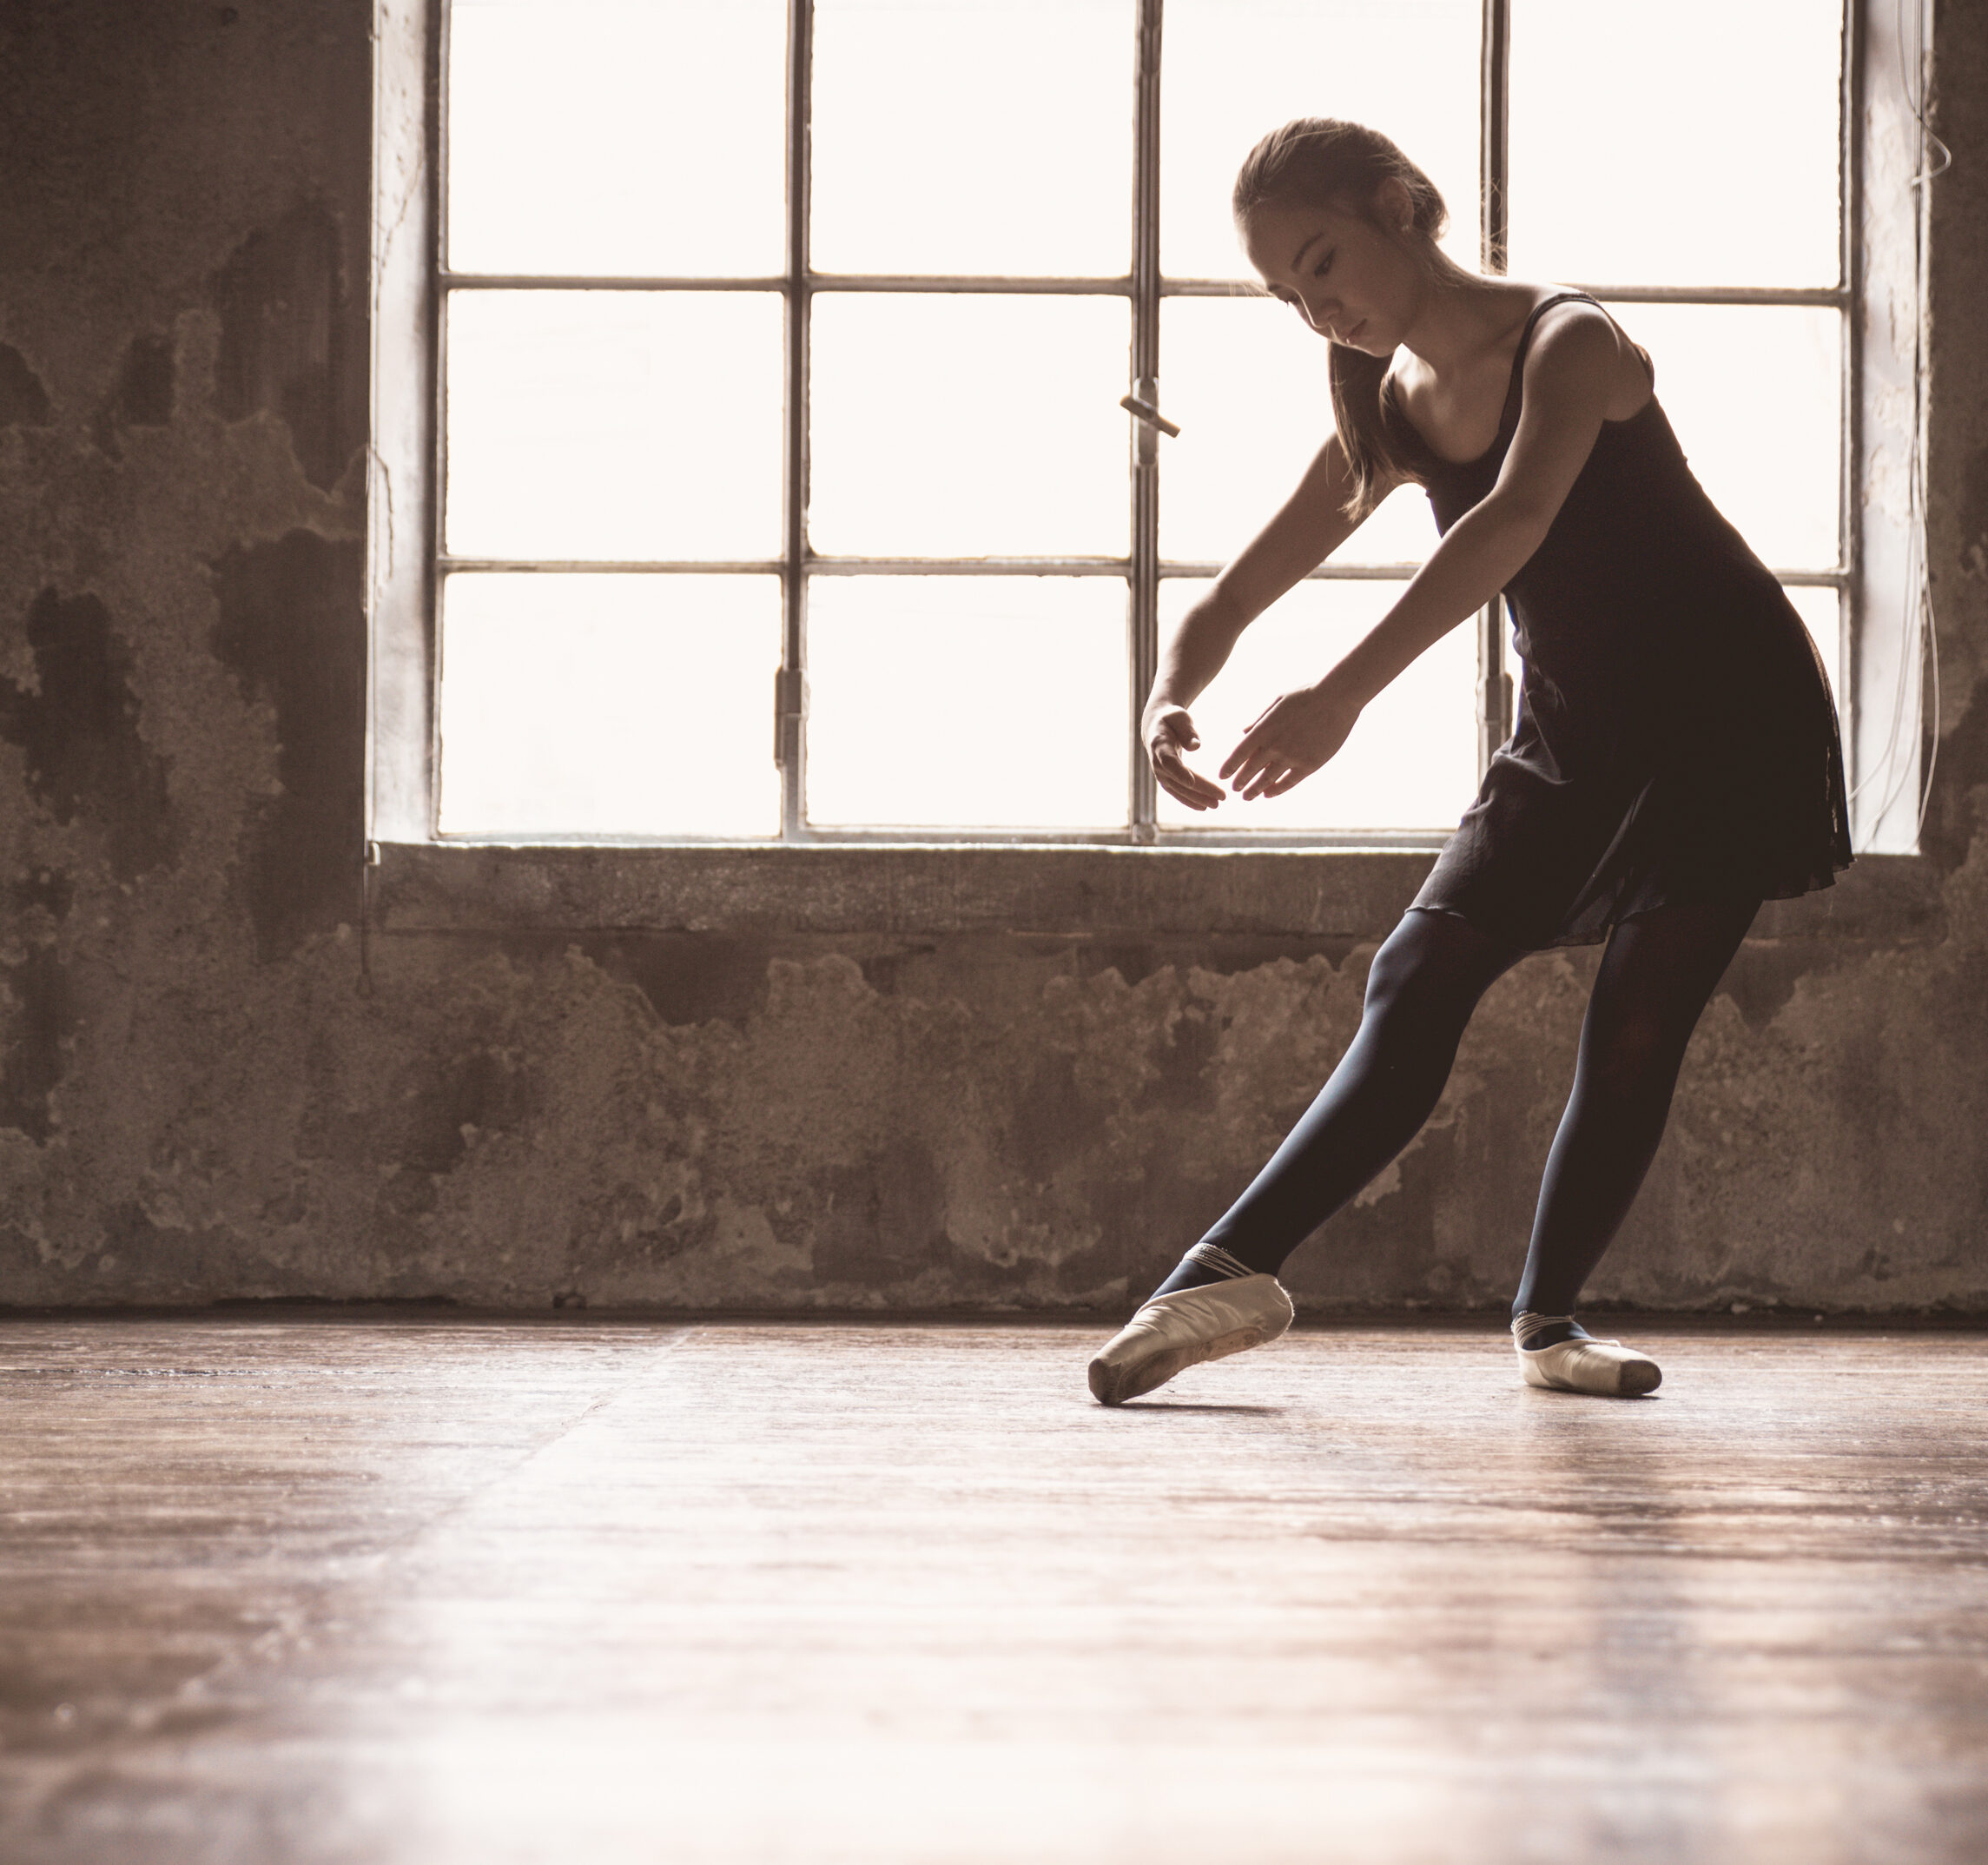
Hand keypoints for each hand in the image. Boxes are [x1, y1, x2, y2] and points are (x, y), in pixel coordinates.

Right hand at [1144, 704, 1225, 811]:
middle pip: (1178, 780)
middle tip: (1221, 797)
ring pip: (1179, 790)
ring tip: (1216, 804)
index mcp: (1160, 745)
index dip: (1179, 772)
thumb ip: (1187, 730)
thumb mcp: (1180, 717)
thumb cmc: (1172, 719)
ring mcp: (1161, 774)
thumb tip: (1196, 746)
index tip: (1192, 781)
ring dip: (1197, 799)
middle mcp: (1157, 763)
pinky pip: (1177, 793)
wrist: (1156, 727)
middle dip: (1199, 791)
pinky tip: (1204, 807)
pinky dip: (1190, 801)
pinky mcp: (1166, 779)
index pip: (1168, 761)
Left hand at [1220, 676, 1363, 799]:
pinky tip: (1268, 794)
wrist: (1337, 697)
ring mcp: (1292, 757)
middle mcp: (1275, 745)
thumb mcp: (1278, 701)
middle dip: (1240, 782)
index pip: (1239, 753)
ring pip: (1267, 780)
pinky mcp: (1309, 765)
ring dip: (1254, 790)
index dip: (1229, 766)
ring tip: (1247, 797)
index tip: (1222, 775)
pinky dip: (1276, 790)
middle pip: (1250, 770)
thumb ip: (1259, 720)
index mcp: (1264, 728)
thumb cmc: (1306, 694)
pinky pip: (1288, 783)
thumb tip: (1243, 732)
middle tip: (1233, 790)